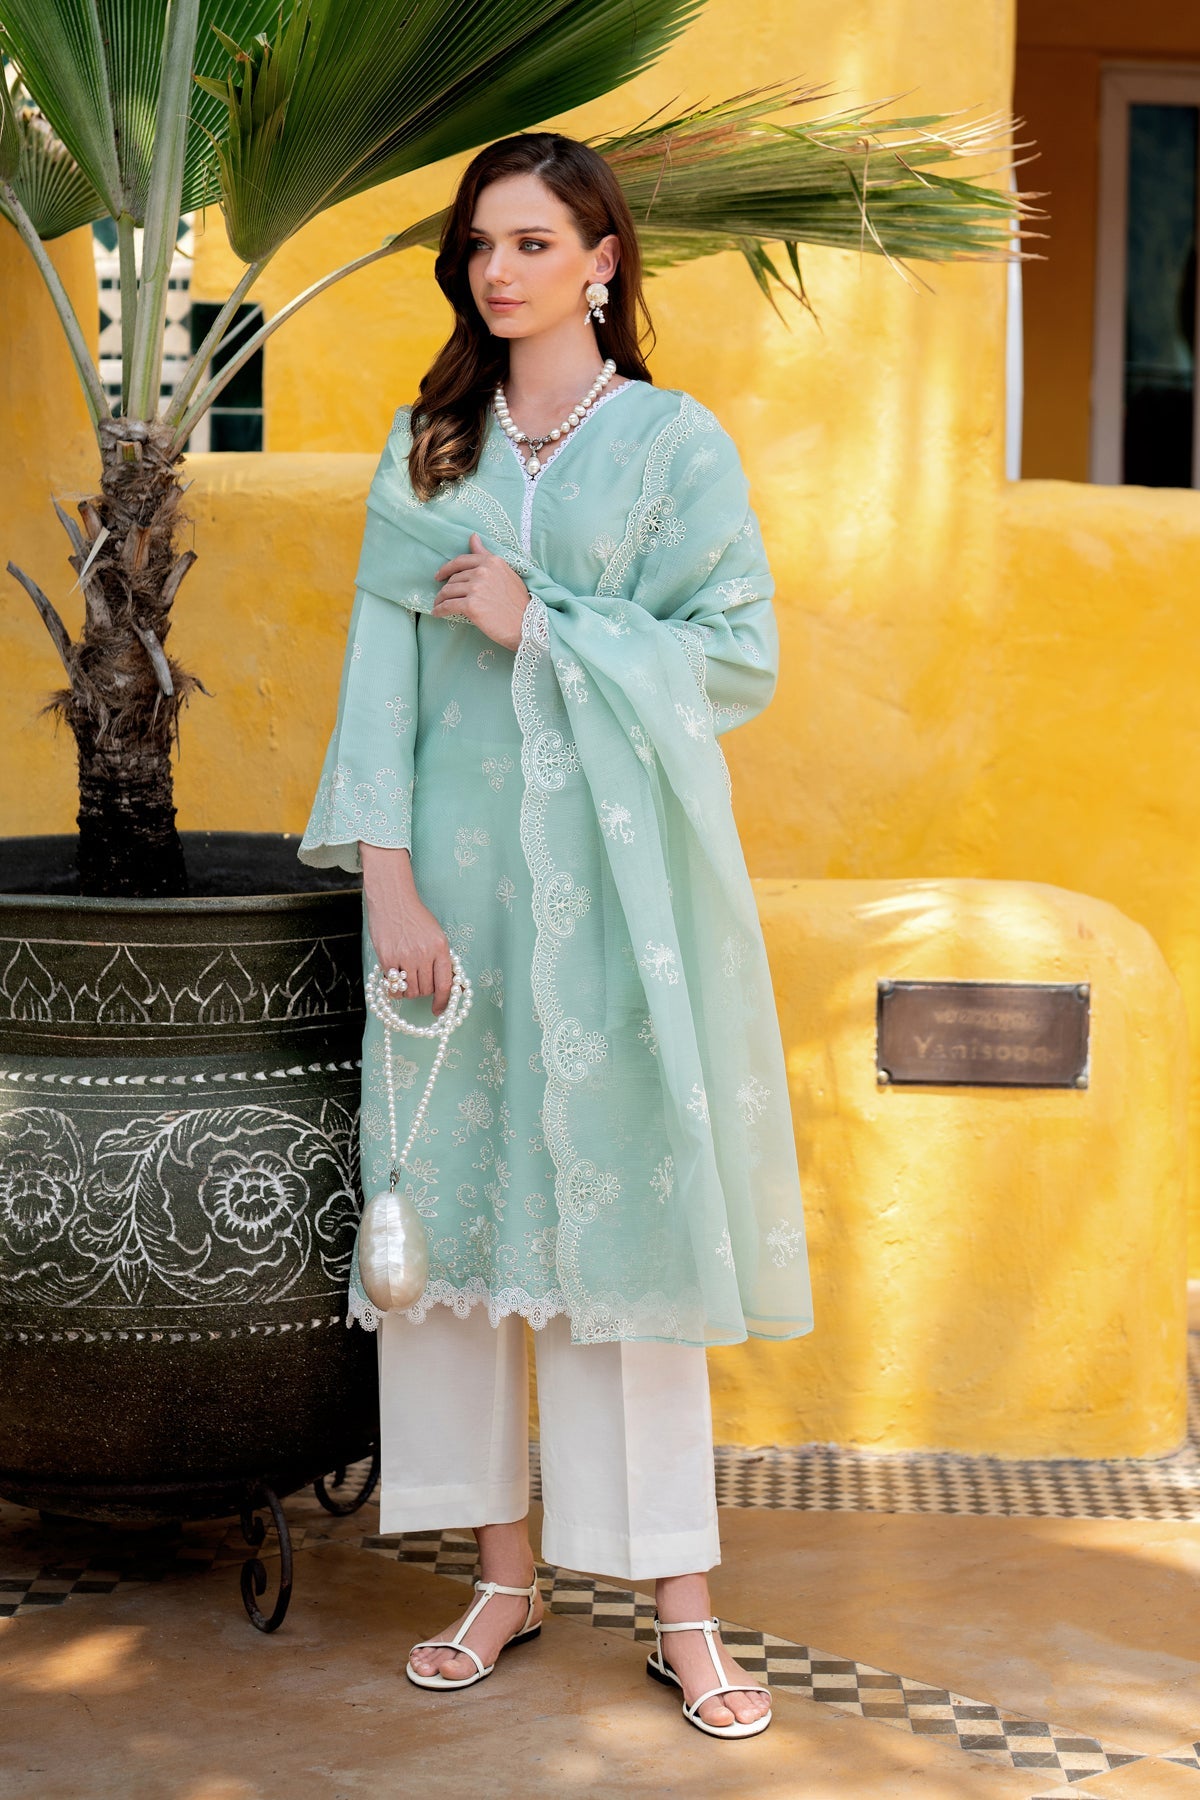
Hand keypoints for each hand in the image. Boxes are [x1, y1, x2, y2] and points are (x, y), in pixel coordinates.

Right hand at [360, 845, 453, 1014]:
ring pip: (410, 991)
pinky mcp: (387, 958)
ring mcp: (405, 957)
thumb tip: (449, 985)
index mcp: (440, 948)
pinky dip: (394, 990)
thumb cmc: (416, 918)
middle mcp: (424, 954)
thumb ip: (441, 959)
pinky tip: (394, 982)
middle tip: (418, 982)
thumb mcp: (435, 935)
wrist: (393, 900)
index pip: (445, 984)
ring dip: (408, 991)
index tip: (439, 1010)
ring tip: (406, 979)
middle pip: (426, 990)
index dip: (443, 1002)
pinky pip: (393, 987)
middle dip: (423, 991)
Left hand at [432, 531, 530, 651]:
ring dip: (440, 600)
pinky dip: (440, 610)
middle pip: (454, 578)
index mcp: (492, 562)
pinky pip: (448, 605)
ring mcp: (476, 588)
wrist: (527, 625)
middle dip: (446, 588)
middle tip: (443, 598)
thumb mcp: (505, 572)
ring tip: (438, 606)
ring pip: (448, 591)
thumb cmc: (518, 602)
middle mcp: (483, 572)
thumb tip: (472, 536)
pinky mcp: (471, 606)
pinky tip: (437, 613)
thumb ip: (486, 556)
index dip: (447, 569)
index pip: (461, 561)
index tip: (439, 576)